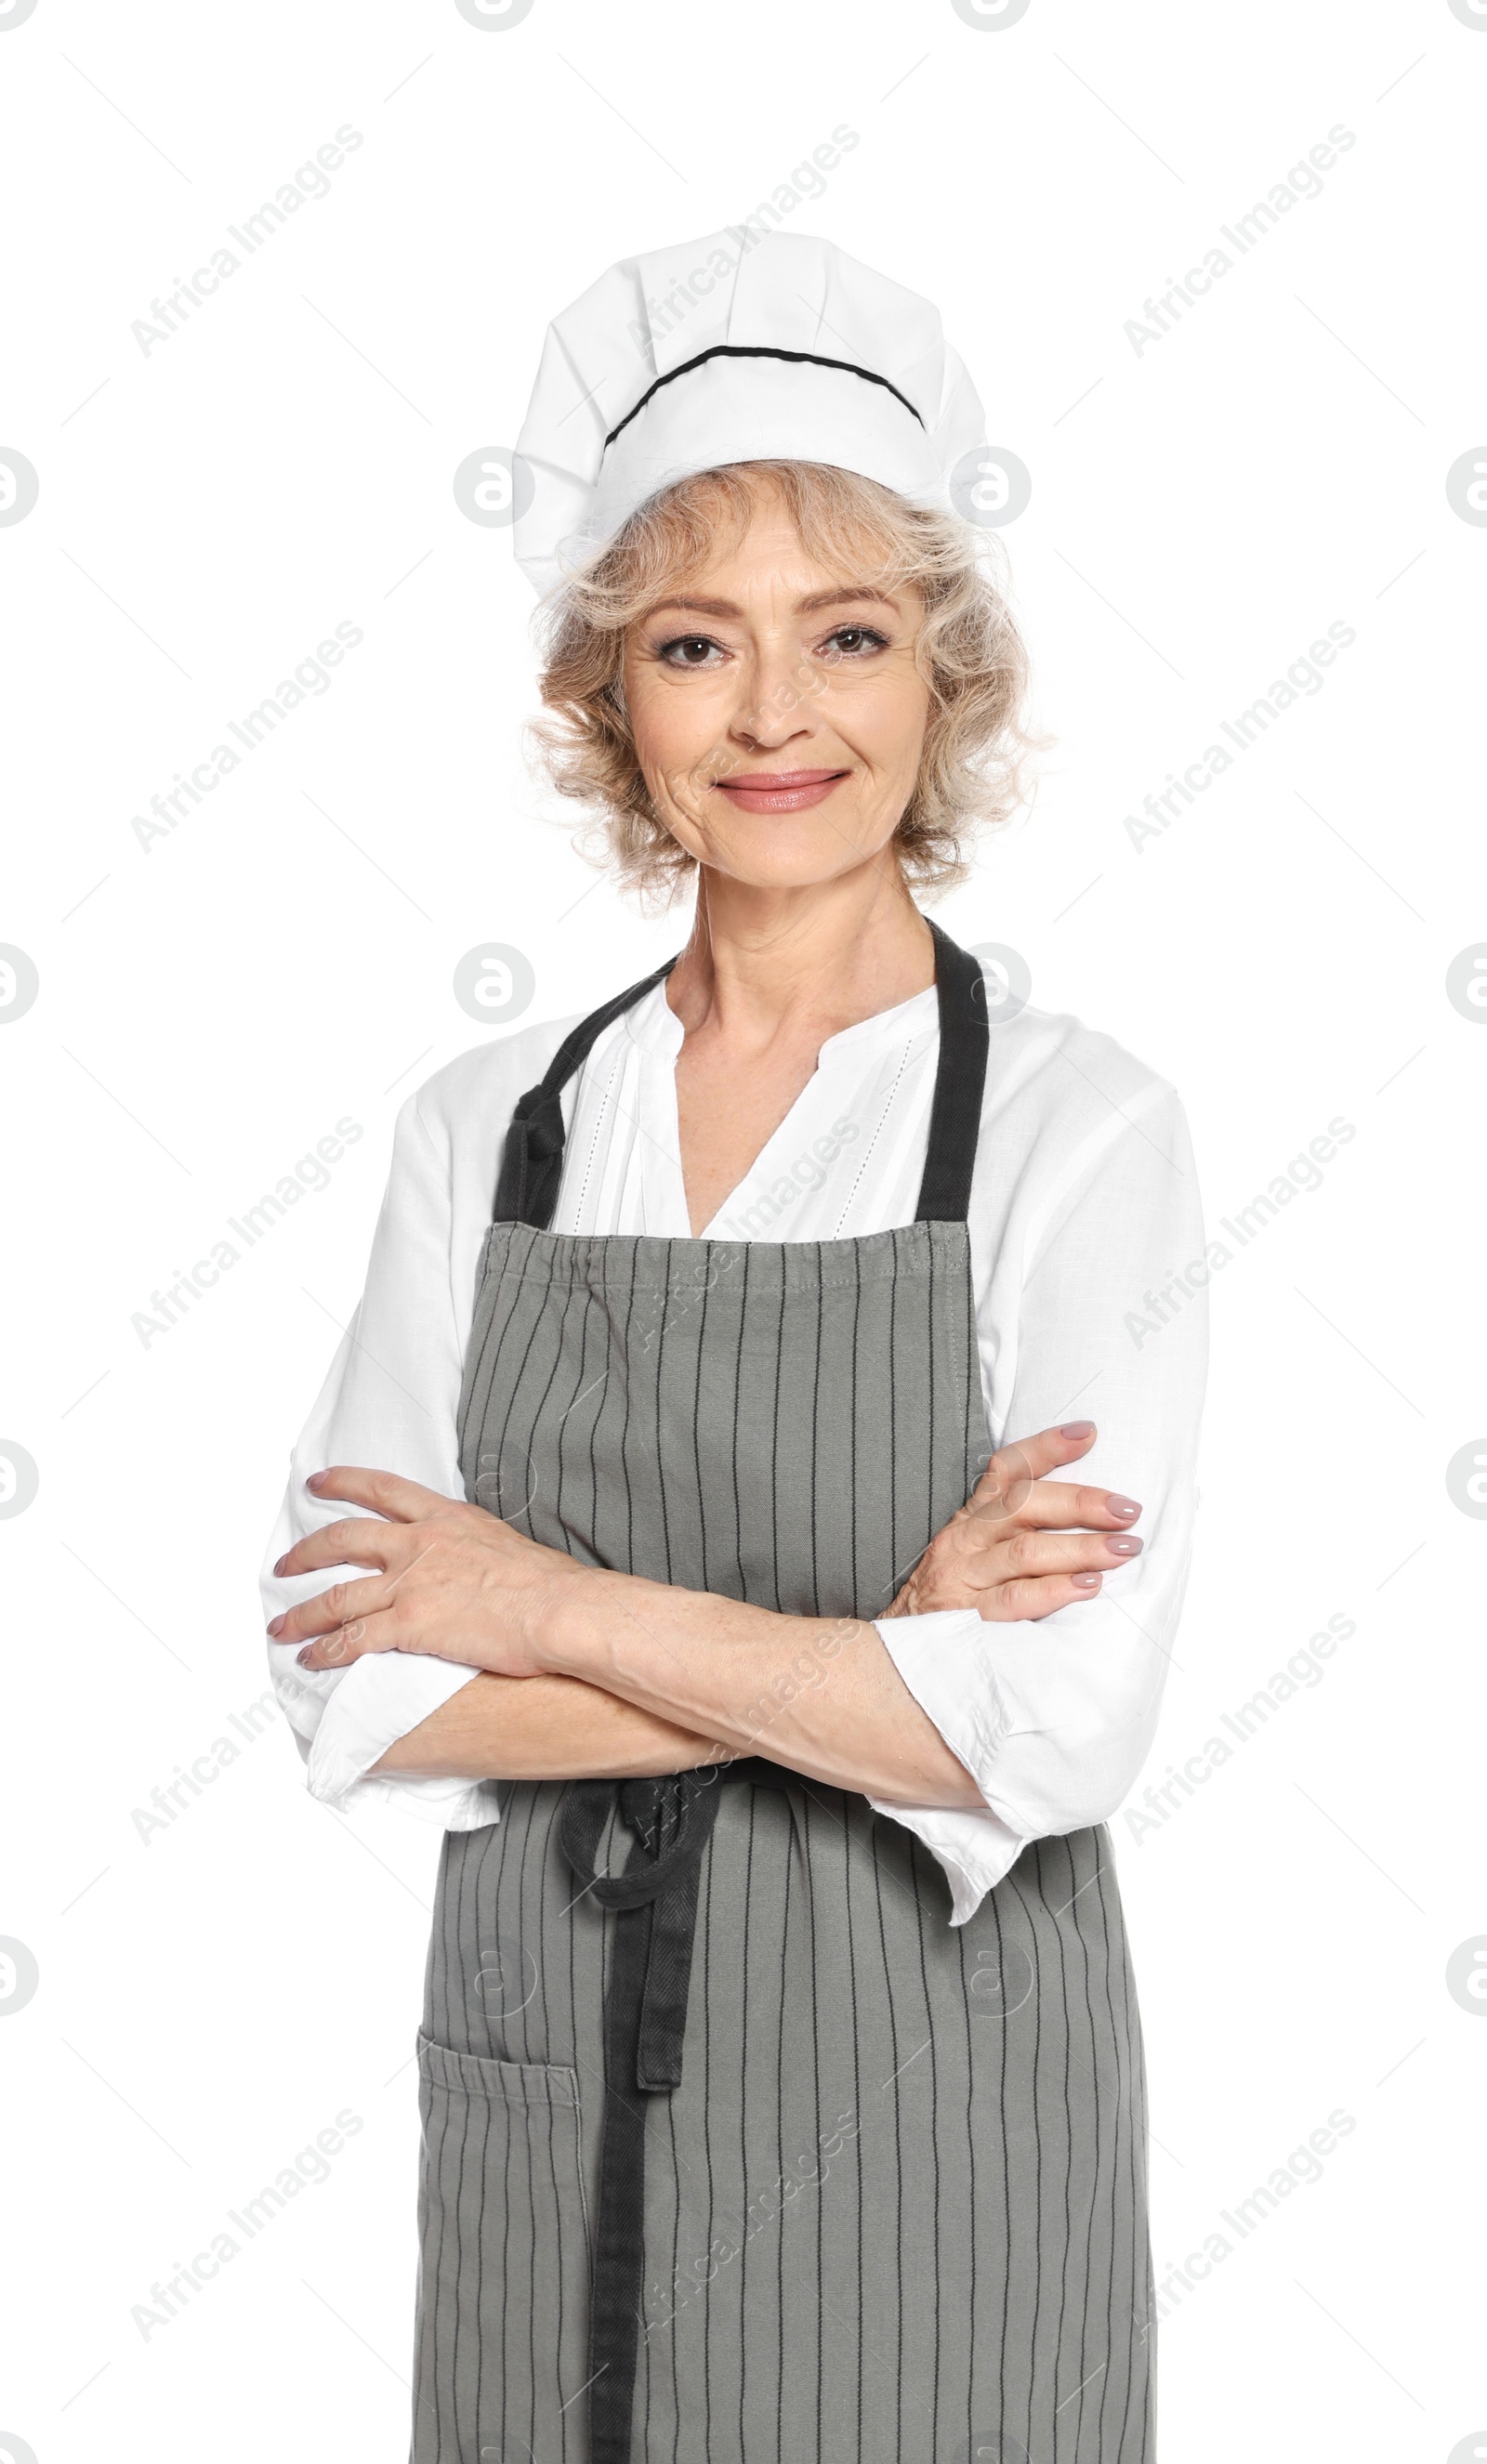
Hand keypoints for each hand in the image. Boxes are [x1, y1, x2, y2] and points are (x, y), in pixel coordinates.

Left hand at [267, 1468, 591, 1675]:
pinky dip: (327, 1650)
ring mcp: (411, 1583)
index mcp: (447, 1519)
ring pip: (338, 1596)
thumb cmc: (550, 1586)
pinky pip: (354, 1639)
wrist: (559, 1611)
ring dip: (302, 1615)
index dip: (345, 1482)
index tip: (319, 1481)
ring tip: (281, 1629)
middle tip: (284, 1563)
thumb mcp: (507, 1544)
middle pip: (345, 1539)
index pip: (384, 1489)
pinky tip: (312, 1660)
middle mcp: (420, 1544)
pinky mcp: (410, 1624)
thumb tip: (474, 1562)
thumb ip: (476, 1547)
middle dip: (306, 1552)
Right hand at [882, 1422, 1141, 1622]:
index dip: (1045, 1448)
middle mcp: (964, 1540)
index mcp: (969, 1519)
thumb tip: (1085, 1511)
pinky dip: (1054, 1590)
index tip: (1087, 1433)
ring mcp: (963, 1577)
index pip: (1006, 1471)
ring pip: (1026, 1551)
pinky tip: (1087, 1587)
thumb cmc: (949, 1599)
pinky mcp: (965, 1617)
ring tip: (1123, 1548)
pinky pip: (1014, 1599)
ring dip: (1080, 1548)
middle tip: (1127, 1510)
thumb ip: (1013, 1530)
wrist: (894, 1654)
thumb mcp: (971, 1553)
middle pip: (1024, 1506)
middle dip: (1081, 1502)